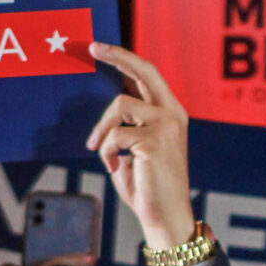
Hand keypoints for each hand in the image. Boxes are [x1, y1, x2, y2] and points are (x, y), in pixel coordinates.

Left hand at [84, 43, 195, 250]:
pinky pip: (115, 135)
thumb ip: (126, 127)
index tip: (100, 48)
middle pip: (144, 71)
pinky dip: (107, 151)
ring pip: (120, 106)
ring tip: (103, 152)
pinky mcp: (154, 142)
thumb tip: (106, 110)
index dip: (125, 59)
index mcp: (171, 114)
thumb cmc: (149, 187)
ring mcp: (166, 126)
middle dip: (117, 55)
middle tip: (92, 47)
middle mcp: (173, 115)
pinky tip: (115, 168)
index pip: (149, 76)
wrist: (165, 217)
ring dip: (103, 129)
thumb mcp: (135, 150)